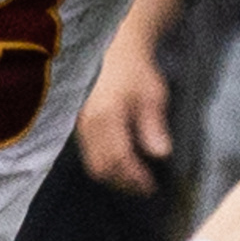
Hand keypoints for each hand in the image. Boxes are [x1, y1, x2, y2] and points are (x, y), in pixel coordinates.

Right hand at [76, 28, 172, 193]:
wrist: (115, 52)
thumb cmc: (136, 72)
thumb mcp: (152, 95)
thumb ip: (154, 126)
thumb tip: (160, 154)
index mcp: (106, 115)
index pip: (118, 158)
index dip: (135, 177)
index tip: (152, 186)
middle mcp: (88, 124)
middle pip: (101, 168)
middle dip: (123, 183)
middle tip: (145, 187)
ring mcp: (80, 127)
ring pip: (92, 165)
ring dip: (114, 178)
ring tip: (136, 179)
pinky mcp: (79, 128)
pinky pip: (88, 156)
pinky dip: (106, 166)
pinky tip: (123, 165)